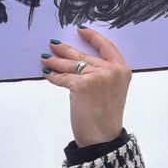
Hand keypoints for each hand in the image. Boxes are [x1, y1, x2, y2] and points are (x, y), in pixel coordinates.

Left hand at [41, 28, 130, 147]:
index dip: (92, 37)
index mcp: (122, 70)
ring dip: (56, 62)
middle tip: (54, 44)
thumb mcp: (112, 91)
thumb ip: (103, 74)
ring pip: (71, 65)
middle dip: (66, 50)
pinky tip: (47, 74)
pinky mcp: (81, 85)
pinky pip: (63, 78)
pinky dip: (54, 76)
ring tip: (45, 58)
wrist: (102, 137)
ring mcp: (96, 76)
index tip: (81, 30)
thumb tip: (79, 62)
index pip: (107, 47)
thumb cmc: (106, 118)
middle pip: (84, 56)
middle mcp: (111, 70)